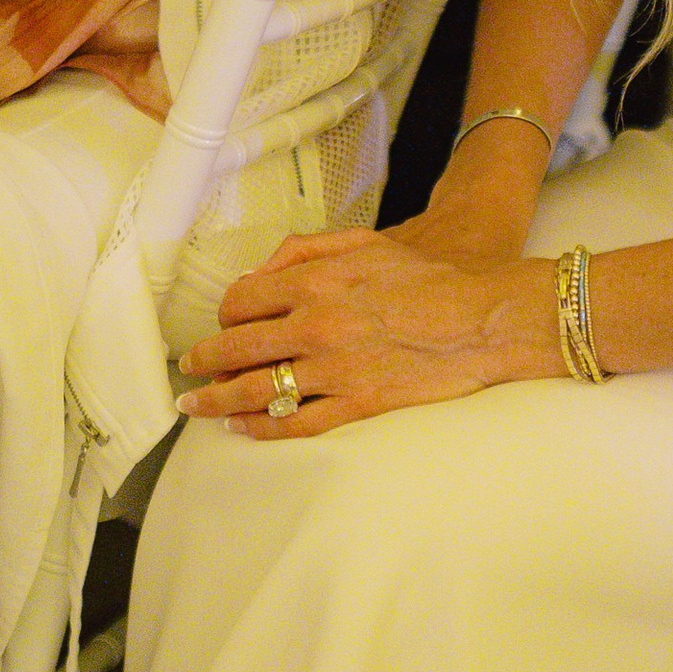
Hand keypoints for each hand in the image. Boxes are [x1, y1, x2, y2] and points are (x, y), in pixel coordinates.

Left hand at [179, 220, 556, 435]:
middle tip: (189, 371)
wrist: (484, 318)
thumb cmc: (427, 279)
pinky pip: (294, 424)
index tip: (223, 328)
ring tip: (197, 407)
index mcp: (316, 281)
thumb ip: (305, 251)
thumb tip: (255, 274)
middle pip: (236, 348)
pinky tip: (242, 427)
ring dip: (216, 400)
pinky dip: (259, 428)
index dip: (224, 317)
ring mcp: (336, 367)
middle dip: (203, 361)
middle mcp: (318, 323)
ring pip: (255, 390)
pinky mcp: (359, 404)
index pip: (240, 301)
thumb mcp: (364, 243)